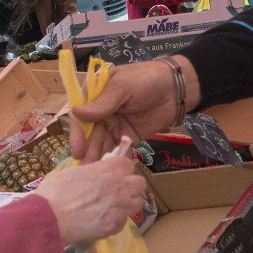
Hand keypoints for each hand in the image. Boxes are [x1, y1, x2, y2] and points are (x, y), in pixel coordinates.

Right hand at [35, 144, 146, 245]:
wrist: (50, 218)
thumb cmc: (56, 191)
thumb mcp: (76, 172)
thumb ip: (95, 170)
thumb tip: (102, 173)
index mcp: (108, 170)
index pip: (129, 164)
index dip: (122, 169)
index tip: (115, 174)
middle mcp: (119, 187)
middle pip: (140, 183)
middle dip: (131, 186)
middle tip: (119, 190)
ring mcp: (119, 207)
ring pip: (137, 202)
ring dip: (128, 203)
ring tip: (114, 206)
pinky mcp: (115, 226)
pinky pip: (124, 220)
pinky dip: (116, 220)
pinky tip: (102, 220)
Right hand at [69, 59, 191, 160]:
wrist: (176, 88)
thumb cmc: (145, 79)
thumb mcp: (122, 88)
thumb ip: (102, 103)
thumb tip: (76, 113)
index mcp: (95, 95)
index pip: (81, 116)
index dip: (78, 134)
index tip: (77, 150)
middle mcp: (101, 112)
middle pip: (91, 134)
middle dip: (89, 150)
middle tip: (86, 168)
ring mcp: (115, 125)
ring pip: (104, 144)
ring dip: (100, 157)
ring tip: (98, 174)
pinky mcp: (128, 136)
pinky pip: (120, 149)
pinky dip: (117, 159)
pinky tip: (115, 171)